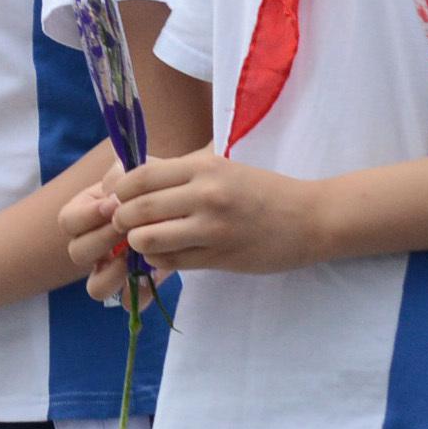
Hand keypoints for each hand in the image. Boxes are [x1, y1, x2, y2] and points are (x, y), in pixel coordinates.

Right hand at [62, 170, 153, 306]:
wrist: (187, 205)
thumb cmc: (157, 184)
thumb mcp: (139, 172)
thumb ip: (122, 175)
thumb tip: (112, 192)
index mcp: (86, 215)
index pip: (68, 221)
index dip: (87, 216)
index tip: (113, 204)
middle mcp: (93, 245)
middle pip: (77, 253)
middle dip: (102, 240)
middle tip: (128, 229)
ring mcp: (111, 268)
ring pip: (95, 286)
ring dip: (113, 272)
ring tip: (136, 255)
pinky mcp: (135, 285)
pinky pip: (127, 301)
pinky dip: (138, 294)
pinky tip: (152, 277)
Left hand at [106, 148, 324, 277]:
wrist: (311, 217)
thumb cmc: (262, 190)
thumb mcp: (221, 167)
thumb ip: (179, 172)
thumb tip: (128, 179)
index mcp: (203, 167)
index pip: (141, 177)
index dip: (119, 190)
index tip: (116, 198)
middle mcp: (206, 195)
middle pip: (138, 209)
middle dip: (121, 218)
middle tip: (122, 222)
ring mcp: (214, 229)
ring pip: (149, 239)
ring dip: (137, 242)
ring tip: (143, 239)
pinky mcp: (221, 257)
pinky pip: (172, 261)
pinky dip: (159, 259)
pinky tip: (166, 253)